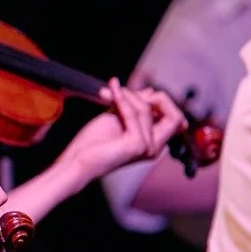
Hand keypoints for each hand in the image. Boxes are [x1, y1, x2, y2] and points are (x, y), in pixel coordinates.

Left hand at [57, 81, 189, 181]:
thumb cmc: (94, 142)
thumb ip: (136, 106)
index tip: (141, 94)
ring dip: (127, 96)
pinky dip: (120, 99)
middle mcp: (155, 148)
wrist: (76, 159)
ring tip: (109, 92)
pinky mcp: (136, 145)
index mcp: (154, 143)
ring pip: (147, 110)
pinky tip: (108, 92)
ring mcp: (147, 148)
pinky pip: (133, 114)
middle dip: (157, 98)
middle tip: (132, 92)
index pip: (174, 118)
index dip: (162, 103)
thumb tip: (151, 91)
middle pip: (174, 116)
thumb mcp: (119, 117)